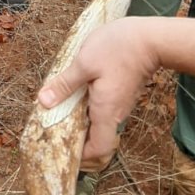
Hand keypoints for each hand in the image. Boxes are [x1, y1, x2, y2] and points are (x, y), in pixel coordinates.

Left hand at [37, 18, 158, 161]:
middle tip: (53, 129)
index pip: (99, 149)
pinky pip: (103, 108)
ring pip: (99, 122)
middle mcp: (115, 113)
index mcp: (106, 112)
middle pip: (97, 137)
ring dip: (80, 120)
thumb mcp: (84, 63)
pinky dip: (88, 107)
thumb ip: (64, 84)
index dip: (82, 156)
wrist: (150, 38)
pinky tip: (74, 93)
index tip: (63, 151)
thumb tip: (44, 102)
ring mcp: (120, 103)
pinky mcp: (122, 92)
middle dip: (76, 137)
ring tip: (58, 110)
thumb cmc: (118, 48)